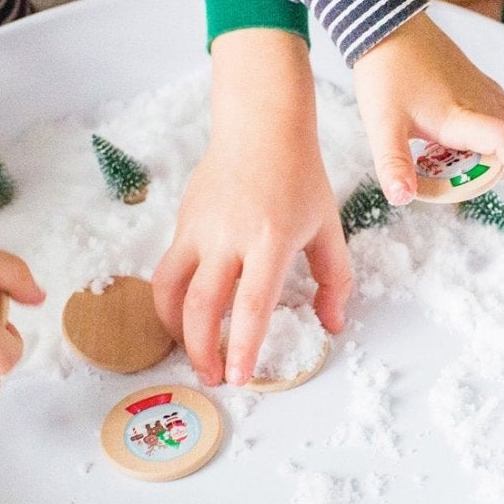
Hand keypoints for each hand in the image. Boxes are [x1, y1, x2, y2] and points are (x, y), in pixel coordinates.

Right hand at [153, 29, 351, 385]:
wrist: (261, 126)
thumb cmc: (299, 175)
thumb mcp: (328, 226)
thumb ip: (335, 279)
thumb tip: (331, 325)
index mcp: (271, 239)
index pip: (251, 304)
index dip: (242, 345)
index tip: (239, 377)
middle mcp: (229, 236)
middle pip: (200, 305)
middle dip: (201, 350)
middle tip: (213, 377)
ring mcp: (199, 228)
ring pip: (170, 290)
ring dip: (175, 330)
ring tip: (192, 352)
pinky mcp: (182, 222)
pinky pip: (168, 270)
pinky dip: (171, 301)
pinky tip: (186, 316)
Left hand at [349, 12, 503, 204]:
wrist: (387, 25)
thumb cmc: (385, 72)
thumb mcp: (381, 124)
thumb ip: (393, 163)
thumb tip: (401, 198)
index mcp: (460, 116)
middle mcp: (480, 100)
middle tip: (474, 176)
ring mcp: (481, 87)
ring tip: (471, 158)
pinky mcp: (476, 78)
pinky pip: (503, 107)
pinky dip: (500, 127)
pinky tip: (465, 135)